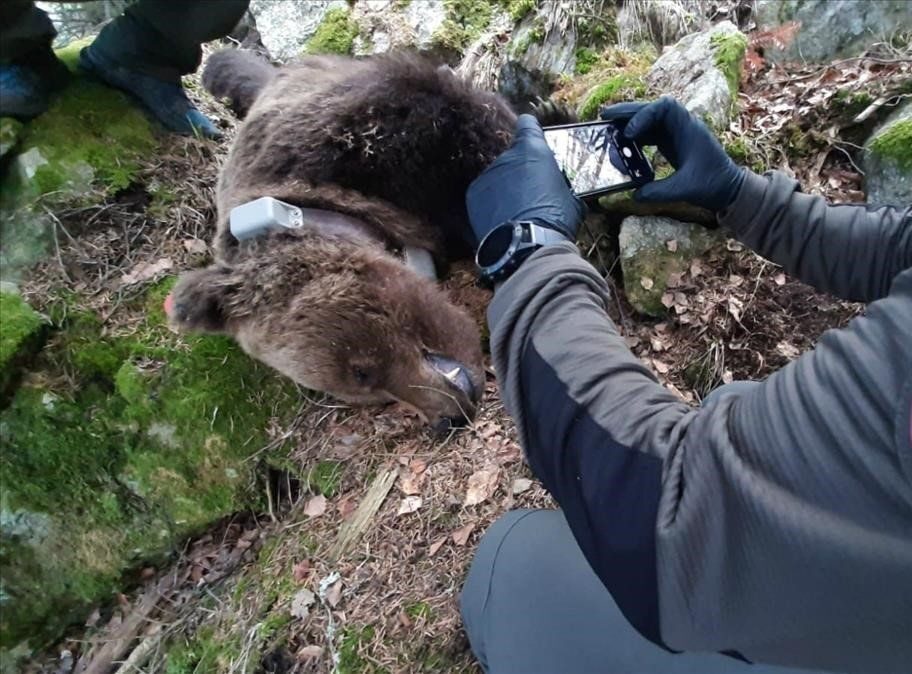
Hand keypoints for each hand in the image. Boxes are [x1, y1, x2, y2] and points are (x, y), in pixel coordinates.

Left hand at [466, 114, 585, 245]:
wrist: (526, 246)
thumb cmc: (555, 220)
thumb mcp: (571, 199)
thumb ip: (561, 186)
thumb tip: (562, 192)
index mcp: (534, 150)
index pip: (527, 124)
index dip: (530, 130)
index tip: (531, 139)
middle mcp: (507, 156)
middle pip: (513, 157)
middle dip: (520, 172)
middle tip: (530, 194)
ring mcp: (487, 174)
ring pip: (498, 177)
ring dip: (505, 189)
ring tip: (516, 212)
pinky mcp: (473, 194)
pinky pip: (484, 194)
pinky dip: (491, 204)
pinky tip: (502, 220)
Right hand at [600, 97, 744, 211]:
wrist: (728, 189)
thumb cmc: (712, 185)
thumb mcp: (684, 190)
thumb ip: (659, 192)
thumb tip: (634, 194)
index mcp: (689, 129)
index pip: (664, 108)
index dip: (644, 115)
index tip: (629, 134)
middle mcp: (682, 126)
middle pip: (652, 109)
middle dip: (628, 112)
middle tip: (604, 117)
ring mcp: (676, 133)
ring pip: (649, 120)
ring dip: (629, 122)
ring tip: (607, 128)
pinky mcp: (672, 143)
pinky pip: (650, 133)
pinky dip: (635, 136)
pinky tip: (622, 145)